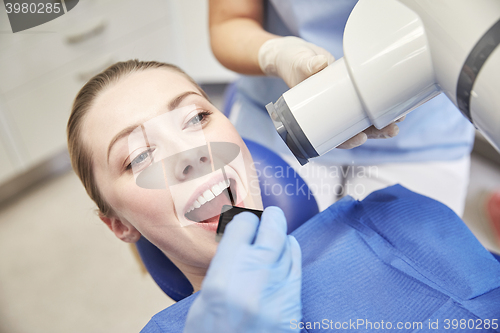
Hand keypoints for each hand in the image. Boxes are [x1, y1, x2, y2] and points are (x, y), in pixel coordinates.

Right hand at [183, 207, 301, 332]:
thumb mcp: (203, 301)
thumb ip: (223, 269)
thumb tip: (236, 247)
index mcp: (223, 277)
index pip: (243, 225)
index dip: (243, 220)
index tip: (243, 222)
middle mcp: (254, 278)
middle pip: (271, 227)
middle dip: (269, 218)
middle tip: (267, 216)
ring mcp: (278, 291)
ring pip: (287, 244)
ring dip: (280, 237)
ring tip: (274, 236)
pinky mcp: (293, 305)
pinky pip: (297, 266)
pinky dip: (291, 254)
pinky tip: (287, 252)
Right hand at [259, 36, 403, 148]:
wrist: (295, 54)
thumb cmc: (291, 63)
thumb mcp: (297, 64)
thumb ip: (307, 65)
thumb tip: (320, 64)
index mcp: (315, 116)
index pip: (331, 136)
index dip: (347, 141)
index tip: (360, 138)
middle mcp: (331, 112)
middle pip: (353, 130)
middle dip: (374, 132)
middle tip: (392, 129)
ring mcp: (342, 102)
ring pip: (364, 118)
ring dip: (382, 121)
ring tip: (399, 117)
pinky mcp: (351, 89)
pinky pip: (367, 101)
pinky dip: (380, 103)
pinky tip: (396, 102)